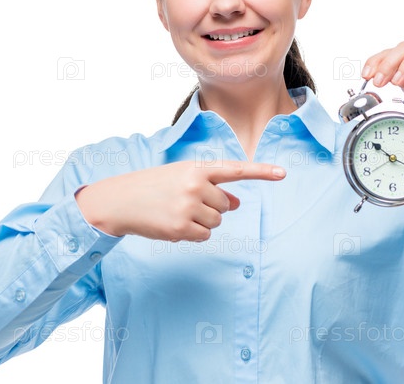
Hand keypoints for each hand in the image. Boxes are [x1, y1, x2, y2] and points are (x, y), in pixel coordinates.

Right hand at [76, 160, 285, 240]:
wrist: (120, 200)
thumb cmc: (154, 187)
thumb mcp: (182, 178)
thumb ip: (212, 187)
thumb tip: (237, 203)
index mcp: (197, 167)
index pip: (235, 169)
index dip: (261, 171)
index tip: (283, 173)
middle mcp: (196, 185)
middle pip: (226, 206)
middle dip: (212, 208)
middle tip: (186, 203)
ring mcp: (189, 207)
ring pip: (217, 222)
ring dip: (202, 222)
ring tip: (177, 212)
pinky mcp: (181, 227)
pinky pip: (205, 236)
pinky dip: (194, 234)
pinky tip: (174, 225)